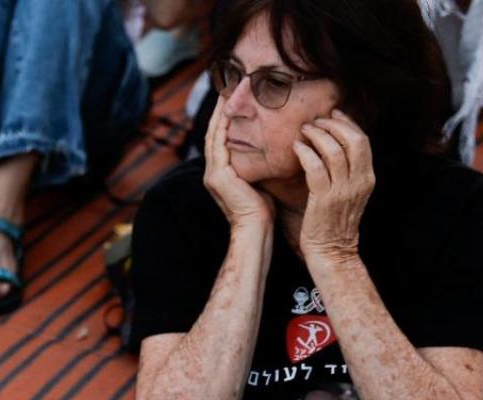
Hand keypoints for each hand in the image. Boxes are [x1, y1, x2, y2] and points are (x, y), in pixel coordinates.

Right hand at [203, 96, 273, 231]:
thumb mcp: (259, 181)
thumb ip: (257, 166)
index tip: (233, 98)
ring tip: (229, 91)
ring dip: (220, 112)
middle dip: (220, 109)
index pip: (221, 139)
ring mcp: (212, 173)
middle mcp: (212, 171)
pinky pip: (218, 144)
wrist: (256, 228)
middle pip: (214, 132)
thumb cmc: (262, 210)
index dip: (225, 118)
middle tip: (228, 86)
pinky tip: (228, 111)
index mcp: (220, 173)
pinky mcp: (217, 175)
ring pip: (214, 134)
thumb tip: (270, 151)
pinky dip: (222, 126)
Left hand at [293, 110, 373, 266]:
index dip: (348, 123)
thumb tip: (332, 145)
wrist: (332, 251)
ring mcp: (343, 190)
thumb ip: (347, 171)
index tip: (333, 114)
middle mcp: (360, 182)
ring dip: (318, 135)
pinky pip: (315, 167)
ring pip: (335, 151)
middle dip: (334, 124)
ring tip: (305, 130)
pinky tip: (296, 147)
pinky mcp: (324, 199)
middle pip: (354, 140)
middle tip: (317, 120)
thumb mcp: (350, 193)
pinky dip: (305, 153)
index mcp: (368, 178)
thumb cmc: (334, 222)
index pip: (363, 141)